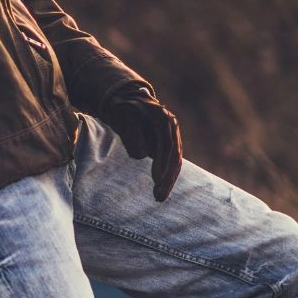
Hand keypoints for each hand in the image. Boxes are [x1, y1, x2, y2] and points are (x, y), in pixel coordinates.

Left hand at [101, 86, 183, 201]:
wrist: (128, 99)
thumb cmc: (122, 109)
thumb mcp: (122, 117)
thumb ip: (131, 133)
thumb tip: (142, 155)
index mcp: (162, 118)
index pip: (166, 144)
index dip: (162, 163)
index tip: (156, 179)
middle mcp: (172, 125)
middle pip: (174, 155)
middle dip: (167, 177)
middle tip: (158, 196)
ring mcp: (173, 134)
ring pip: (176, 161)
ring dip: (169, 180)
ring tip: (159, 197)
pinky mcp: (171, 142)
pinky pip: (173, 161)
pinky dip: (168, 176)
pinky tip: (161, 189)